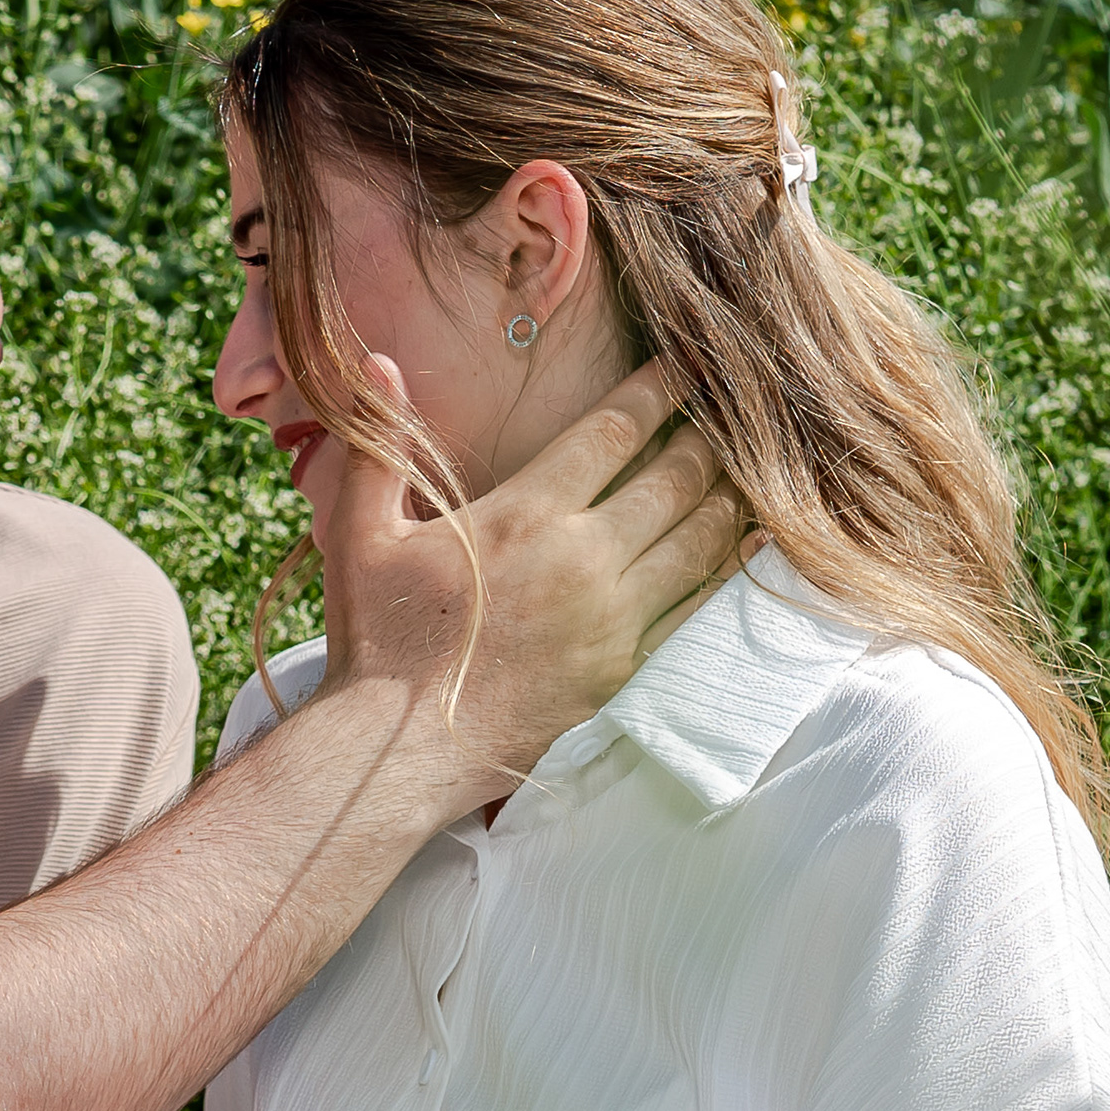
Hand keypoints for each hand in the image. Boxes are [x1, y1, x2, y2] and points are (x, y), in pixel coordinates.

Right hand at [318, 355, 743, 810]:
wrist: (400, 750)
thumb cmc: (377, 638)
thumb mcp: (359, 533)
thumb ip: (380, 443)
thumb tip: (380, 360)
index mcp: (524, 515)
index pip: (614, 432)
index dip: (657, 390)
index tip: (686, 365)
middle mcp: (582, 559)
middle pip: (674, 479)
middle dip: (709, 437)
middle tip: (733, 408)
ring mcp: (611, 618)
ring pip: (698, 540)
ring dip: (728, 496)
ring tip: (750, 466)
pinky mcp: (623, 668)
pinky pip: (695, 607)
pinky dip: (728, 568)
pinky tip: (748, 544)